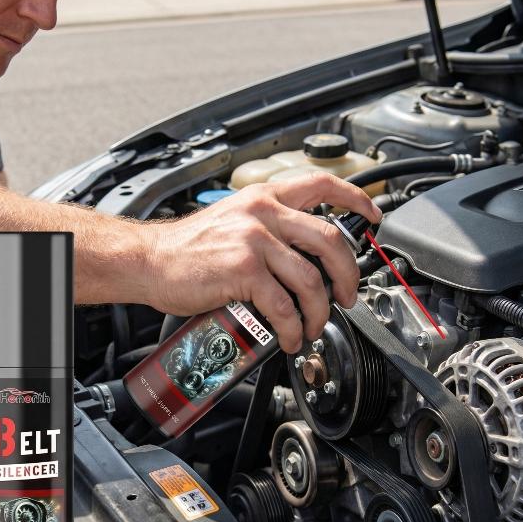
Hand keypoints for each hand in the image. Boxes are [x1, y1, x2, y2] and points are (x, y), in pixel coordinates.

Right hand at [143, 172, 382, 353]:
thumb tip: (302, 257)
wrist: (150, 259)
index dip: (355, 199)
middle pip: (330, 240)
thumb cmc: (187, 248)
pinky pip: (283, 306)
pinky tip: (290, 337)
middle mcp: (262, 214)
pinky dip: (293, 328)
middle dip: (348, 275)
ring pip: (311, 279)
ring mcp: (254, 241)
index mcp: (263, 198)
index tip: (372, 215)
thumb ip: (268, 228)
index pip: (321, 185)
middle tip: (348, 295)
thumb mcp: (232, 221)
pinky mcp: (243, 271)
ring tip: (313, 327)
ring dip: (320, 311)